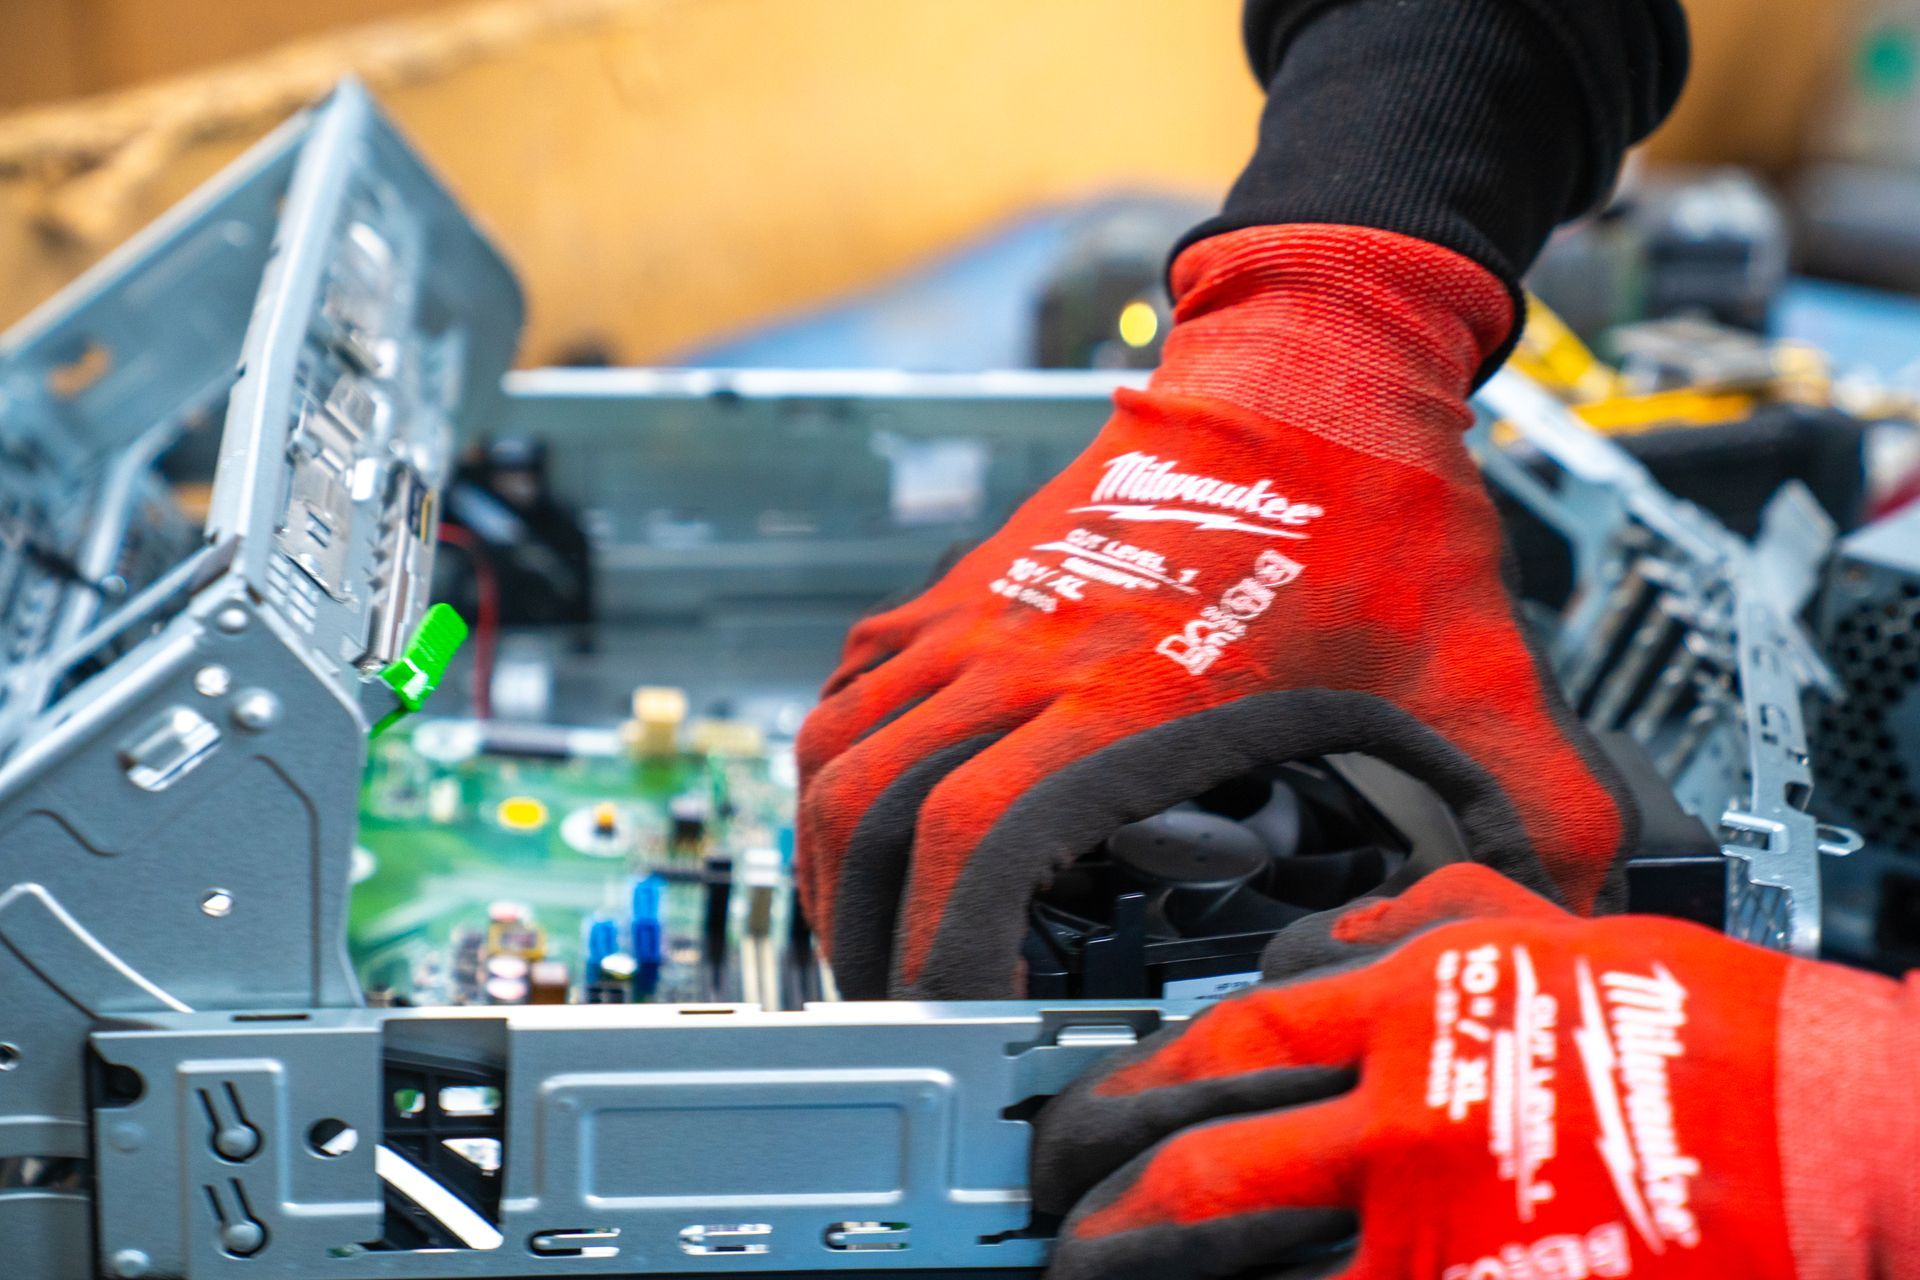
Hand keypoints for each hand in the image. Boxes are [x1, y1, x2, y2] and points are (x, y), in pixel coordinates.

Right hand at [795, 223, 1635, 998]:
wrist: (1317, 358)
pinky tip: (870, 813)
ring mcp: (986, 612)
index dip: (952, 961)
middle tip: (909, 1021)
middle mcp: (1028, 653)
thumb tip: (1571, 928)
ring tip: (870, 941)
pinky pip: (855, 680)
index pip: (978, 849)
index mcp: (1131, 696)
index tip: (974, 1035)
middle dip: (872, 941)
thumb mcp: (1481, 681)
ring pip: (838, 751)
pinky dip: (838, 760)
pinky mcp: (973, 586)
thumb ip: (1542, 818)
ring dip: (834, 861)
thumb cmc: (1380, 513)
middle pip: (873, 816)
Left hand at [1030, 864, 1919, 1279]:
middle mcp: (1409, 1116)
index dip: (1118, 1087)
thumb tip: (1297, 952)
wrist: (1862, 1138)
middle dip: (1092, 1211)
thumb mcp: (1552, 930)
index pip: (1217, 1041)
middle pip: (1196, 1172)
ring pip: (1238, 1277)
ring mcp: (1443, 1234)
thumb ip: (1408, 926)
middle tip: (1050, 1230)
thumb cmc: (1719, 1033)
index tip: (1074, 1120)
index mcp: (1418, 1005)